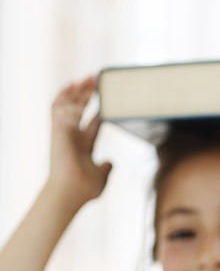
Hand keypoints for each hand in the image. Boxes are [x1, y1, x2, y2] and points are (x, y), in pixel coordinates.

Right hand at [46, 76, 112, 206]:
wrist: (71, 192)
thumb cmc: (84, 189)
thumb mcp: (101, 175)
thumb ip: (105, 167)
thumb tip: (110, 162)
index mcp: (83, 146)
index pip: (91, 123)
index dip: (98, 111)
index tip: (106, 100)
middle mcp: (72, 137)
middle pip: (79, 110)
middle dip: (86, 95)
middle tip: (95, 80)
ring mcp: (64, 133)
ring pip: (67, 105)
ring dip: (75, 91)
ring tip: (85, 78)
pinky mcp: (58, 130)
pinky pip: (59, 109)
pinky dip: (65, 97)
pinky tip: (74, 86)